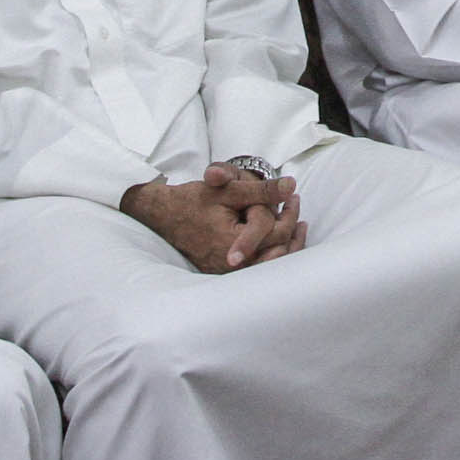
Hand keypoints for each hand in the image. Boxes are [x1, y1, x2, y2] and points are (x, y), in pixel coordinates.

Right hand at [120, 165, 302, 272]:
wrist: (162, 215)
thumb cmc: (193, 200)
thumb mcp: (229, 190)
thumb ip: (262, 190)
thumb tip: (291, 185)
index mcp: (232, 244)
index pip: (276, 233)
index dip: (290, 214)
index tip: (294, 197)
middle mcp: (229, 265)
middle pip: (277, 252)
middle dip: (291, 229)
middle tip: (296, 207)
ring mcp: (225, 273)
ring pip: (268, 264)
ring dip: (285, 244)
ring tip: (296, 226)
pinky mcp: (222, 274)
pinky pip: (255, 267)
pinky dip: (270, 253)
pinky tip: (278, 240)